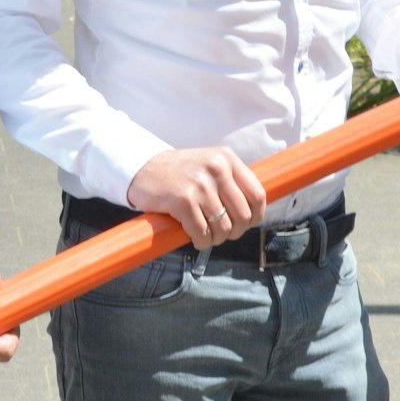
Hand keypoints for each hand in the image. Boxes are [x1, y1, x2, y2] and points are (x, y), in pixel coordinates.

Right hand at [126, 147, 267, 249]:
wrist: (141, 168)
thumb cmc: (177, 172)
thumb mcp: (208, 165)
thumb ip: (231, 180)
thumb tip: (252, 211)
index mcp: (226, 159)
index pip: (257, 194)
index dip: (256, 216)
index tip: (247, 224)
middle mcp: (216, 168)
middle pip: (243, 215)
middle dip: (234, 231)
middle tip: (221, 232)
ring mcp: (200, 184)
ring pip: (223, 228)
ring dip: (215, 238)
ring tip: (205, 234)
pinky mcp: (183, 200)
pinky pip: (202, 233)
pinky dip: (201, 241)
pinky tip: (194, 237)